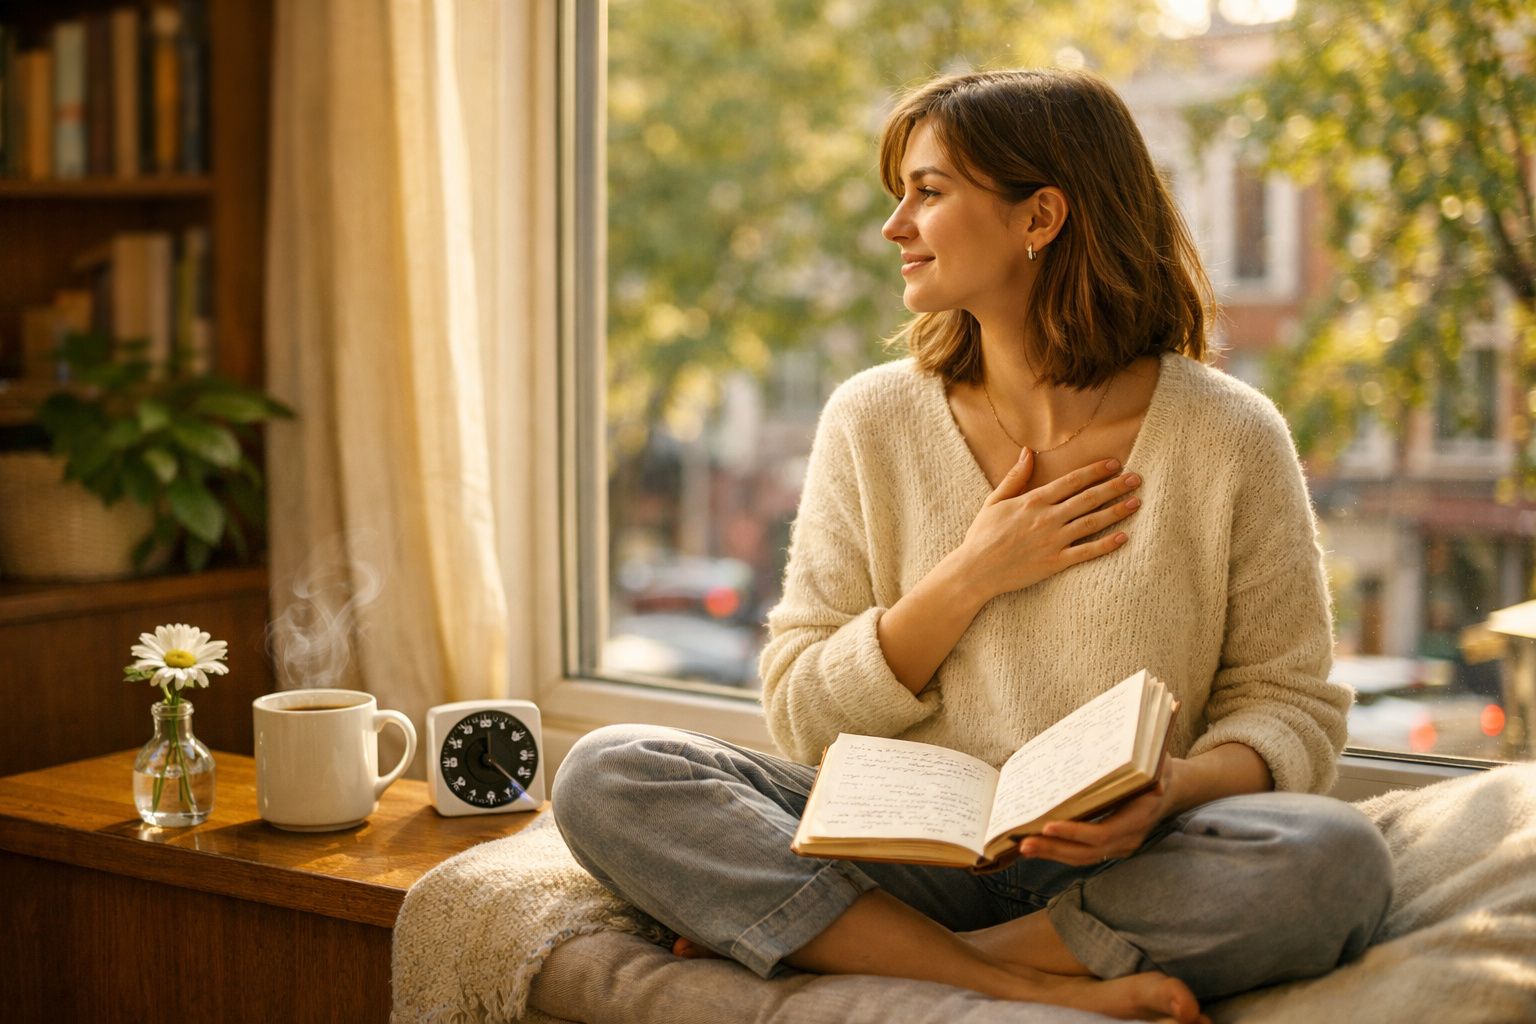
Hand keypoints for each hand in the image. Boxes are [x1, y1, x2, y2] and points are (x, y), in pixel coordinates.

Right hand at [959, 450, 1142, 601]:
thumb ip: (1015, 477)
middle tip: (1136, 478)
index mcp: (1033, 501)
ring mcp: (1053, 541)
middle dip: (1115, 486)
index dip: (1095, 471)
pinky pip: (1086, 552)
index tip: (1115, 463)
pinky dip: (1106, 545)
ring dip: (1116, 511)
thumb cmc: (982, 535)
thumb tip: (1027, 451)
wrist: (975, 570)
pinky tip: (1124, 537)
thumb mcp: (995, 501)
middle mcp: (1047, 518)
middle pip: (1088, 498)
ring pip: (1092, 522)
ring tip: (1136, 502)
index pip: (1071, 481)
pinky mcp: (1055, 562)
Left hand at [1018, 756, 1181, 865]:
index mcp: (1138, 818)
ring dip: (1052, 853)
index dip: (1075, 833)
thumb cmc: (1157, 770)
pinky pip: (1083, 853)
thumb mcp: (1158, 763)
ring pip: (1083, 857)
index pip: (1103, 833)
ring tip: (1023, 847)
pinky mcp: (1110, 846)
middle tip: (1024, 844)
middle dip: (1054, 849)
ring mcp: (1120, 846)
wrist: (1171, 790)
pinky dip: (1060, 851)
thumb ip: (1154, 769)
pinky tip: (1038, 846)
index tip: (1048, 826)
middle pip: (1088, 852)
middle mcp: (1129, 838)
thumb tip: (1155, 781)